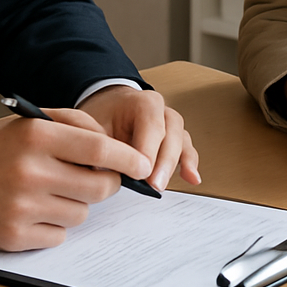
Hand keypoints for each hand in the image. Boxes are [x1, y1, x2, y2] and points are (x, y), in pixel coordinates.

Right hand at [0, 106, 151, 250]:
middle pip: (99, 186)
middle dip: (106, 183)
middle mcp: (30, 170)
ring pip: (81, 212)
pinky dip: (53, 225)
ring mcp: (22, 207)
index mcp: (35, 135)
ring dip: (75, 203)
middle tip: (95, 178)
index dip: (127, 157)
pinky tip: (31, 210)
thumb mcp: (25, 123)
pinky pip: (58, 236)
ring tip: (48, 190)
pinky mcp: (13, 236)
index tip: (143, 163)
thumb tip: (113, 149)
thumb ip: (70, 126)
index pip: (98, 148)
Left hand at [79, 85, 200, 190]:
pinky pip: (187, 150)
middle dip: (164, 161)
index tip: (140, 171)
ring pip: (181, 141)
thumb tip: (100, 166)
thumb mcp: (94, 122)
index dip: (148, 149)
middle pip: (171, 133)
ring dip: (176, 165)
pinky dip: (189, 164)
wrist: (110, 108)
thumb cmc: (103, 115)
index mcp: (143, 102)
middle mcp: (162, 111)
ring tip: (166, 184)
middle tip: (154, 184)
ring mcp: (170, 126)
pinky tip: (192, 178)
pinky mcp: (175, 141)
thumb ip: (98, 141)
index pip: (152, 124)